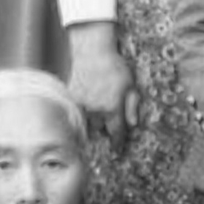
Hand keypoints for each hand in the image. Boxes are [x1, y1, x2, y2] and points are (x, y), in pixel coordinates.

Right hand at [66, 26, 136, 141]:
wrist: (91, 51)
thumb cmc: (114, 66)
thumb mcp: (131, 85)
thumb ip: (132, 106)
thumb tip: (133, 125)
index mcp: (112, 108)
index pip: (116, 133)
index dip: (117, 144)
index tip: (117, 152)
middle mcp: (95, 110)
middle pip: (100, 130)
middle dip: (104, 128)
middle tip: (107, 124)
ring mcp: (81, 105)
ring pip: (86, 122)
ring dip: (92, 121)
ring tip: (96, 114)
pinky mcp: (71, 98)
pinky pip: (76, 112)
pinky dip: (81, 112)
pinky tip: (85, 106)